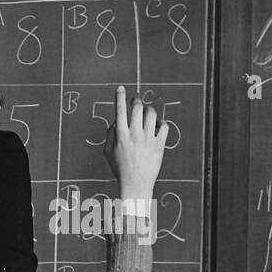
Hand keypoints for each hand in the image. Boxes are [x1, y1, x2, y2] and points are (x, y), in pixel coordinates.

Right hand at [103, 85, 168, 201]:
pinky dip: (162, 123)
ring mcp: (149, 138)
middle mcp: (135, 134)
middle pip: (137, 108)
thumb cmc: (120, 168)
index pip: (119, 111)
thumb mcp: (107, 153)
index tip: (121, 88)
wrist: (135, 184)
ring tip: (147, 113)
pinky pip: (164, 126)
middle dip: (136, 101)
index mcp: (120, 135)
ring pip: (152, 114)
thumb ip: (109, 135)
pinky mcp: (160, 144)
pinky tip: (158, 126)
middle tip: (136, 101)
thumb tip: (115, 121)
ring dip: (149, 110)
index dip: (120, 97)